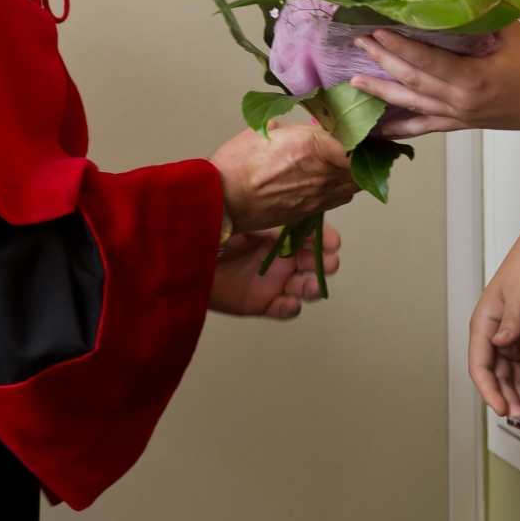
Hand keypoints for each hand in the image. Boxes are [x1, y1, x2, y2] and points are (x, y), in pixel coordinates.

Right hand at [211, 120, 357, 232]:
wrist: (222, 199)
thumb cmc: (239, 161)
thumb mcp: (269, 129)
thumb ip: (301, 129)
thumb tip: (318, 127)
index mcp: (312, 146)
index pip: (358, 143)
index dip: (364, 135)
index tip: (362, 127)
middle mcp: (322, 173)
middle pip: (362, 165)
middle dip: (364, 153)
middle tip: (360, 142)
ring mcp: (319, 195)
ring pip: (355, 184)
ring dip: (356, 171)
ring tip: (348, 159)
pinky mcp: (313, 211)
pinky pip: (341, 197)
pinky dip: (343, 186)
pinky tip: (333, 177)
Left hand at [211, 223, 341, 318]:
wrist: (186, 260)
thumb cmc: (214, 234)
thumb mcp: (243, 219)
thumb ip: (268, 220)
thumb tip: (296, 212)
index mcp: (281, 234)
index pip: (311, 235)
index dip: (324, 238)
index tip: (333, 242)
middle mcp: (282, 258)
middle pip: (314, 263)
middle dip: (324, 263)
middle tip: (329, 263)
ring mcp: (274, 281)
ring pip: (305, 287)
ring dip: (313, 287)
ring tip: (311, 287)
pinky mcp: (262, 303)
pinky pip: (283, 309)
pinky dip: (291, 308)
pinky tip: (290, 303)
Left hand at [350, 22, 519, 136]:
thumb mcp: (513, 33)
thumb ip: (484, 10)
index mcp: (472, 79)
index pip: (426, 61)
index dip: (398, 46)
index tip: (376, 30)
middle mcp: (459, 101)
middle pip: (412, 81)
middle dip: (382, 61)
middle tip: (359, 43)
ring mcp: (458, 116)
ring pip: (412, 105)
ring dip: (382, 92)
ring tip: (355, 82)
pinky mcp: (460, 124)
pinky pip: (425, 126)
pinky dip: (401, 128)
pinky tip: (380, 130)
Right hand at [471, 241, 519, 416]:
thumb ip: (512, 320)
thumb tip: (501, 343)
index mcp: (484, 325)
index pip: (481, 365)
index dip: (488, 389)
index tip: (500, 407)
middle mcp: (497, 339)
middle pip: (498, 379)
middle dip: (509, 400)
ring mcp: (515, 344)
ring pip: (514, 382)